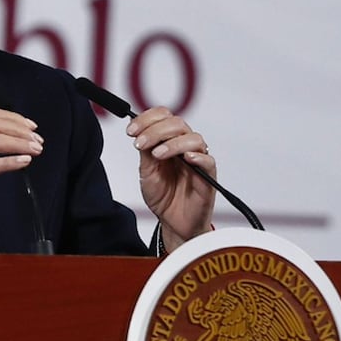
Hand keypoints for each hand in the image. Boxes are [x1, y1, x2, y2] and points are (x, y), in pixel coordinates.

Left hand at [127, 106, 215, 252]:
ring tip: (157, 155)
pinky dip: (198, 156)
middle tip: (140, 143)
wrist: (173, 223)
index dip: (147, 119)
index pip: (164, 117)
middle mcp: (185, 147)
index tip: (131, 130)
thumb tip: (139, 131)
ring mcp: (198, 161)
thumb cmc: (164, 197)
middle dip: (155, 130)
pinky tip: (186, 158)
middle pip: (177, 123)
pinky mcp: (208, 177)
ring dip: (172, 143)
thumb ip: (146, 152)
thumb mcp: (147, 172)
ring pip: (193, 138)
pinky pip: (209, 161)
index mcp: (169, 142)